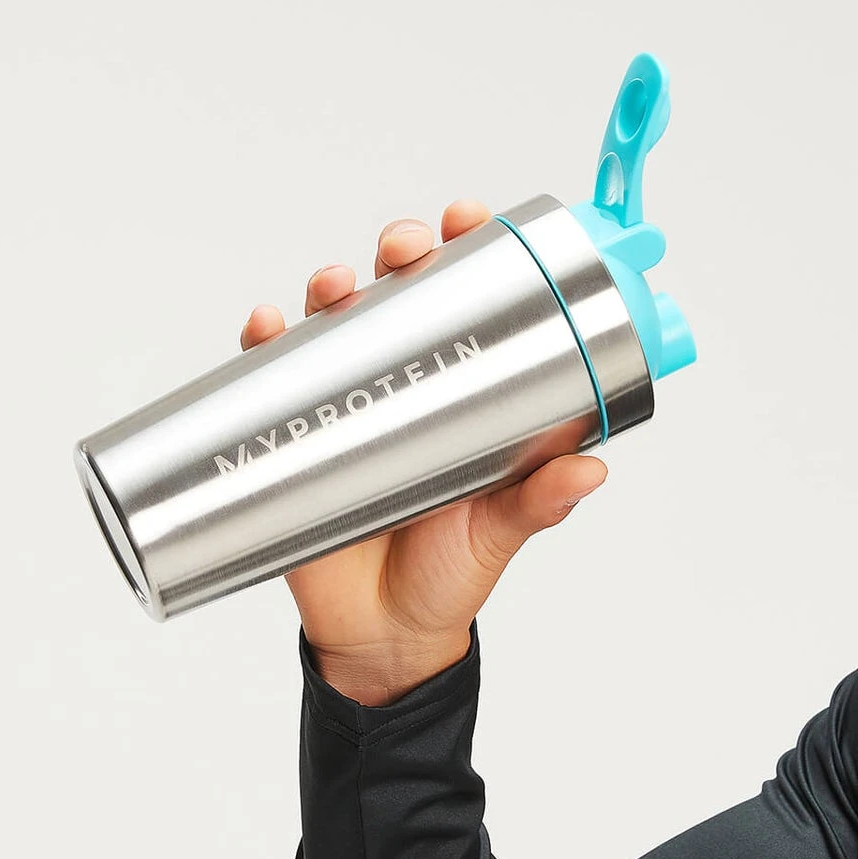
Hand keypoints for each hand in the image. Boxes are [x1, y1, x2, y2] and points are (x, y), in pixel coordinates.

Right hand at [240, 198, 607, 704]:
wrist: (381, 637)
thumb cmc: (450, 576)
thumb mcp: (500, 532)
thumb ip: (541, 501)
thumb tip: (592, 469)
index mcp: (466, 398)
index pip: (473, 306)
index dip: (472, 254)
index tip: (471, 222)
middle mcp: (408, 388)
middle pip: (402, 295)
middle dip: (402, 253)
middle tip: (405, 248)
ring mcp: (351, 407)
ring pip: (337, 323)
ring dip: (333, 288)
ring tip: (337, 286)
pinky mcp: (299, 438)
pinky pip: (273, 379)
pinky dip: (265, 345)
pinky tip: (267, 329)